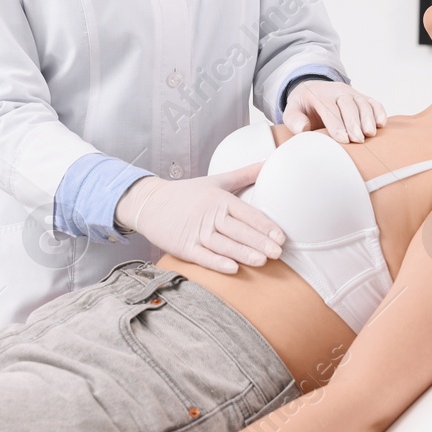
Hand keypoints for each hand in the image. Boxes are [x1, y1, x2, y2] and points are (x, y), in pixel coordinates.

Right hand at [114, 162, 284, 274]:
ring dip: (242, 253)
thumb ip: (244, 174)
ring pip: (223, 244)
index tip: (281, 237)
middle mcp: (209, 214)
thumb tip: (268, 162)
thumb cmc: (187, 193)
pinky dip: (217, 262)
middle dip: (259, 241)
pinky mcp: (183, 247)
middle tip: (278, 252)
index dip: (264, 225)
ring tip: (262, 261)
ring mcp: (195, 231)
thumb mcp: (216, 181)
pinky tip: (232, 268)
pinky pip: (203, 256)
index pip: (246, 213)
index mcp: (219, 199)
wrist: (149, 203)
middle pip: (238, 230)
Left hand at [282, 79, 386, 142]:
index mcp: (319, 95)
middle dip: (354, 123)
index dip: (337, 125)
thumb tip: (303, 128)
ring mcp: (351, 93)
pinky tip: (381, 123)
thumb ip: (293, 119)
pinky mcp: (361, 97)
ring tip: (370, 133)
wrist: (313, 90)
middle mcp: (337, 91)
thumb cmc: (304, 106)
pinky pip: (373, 102)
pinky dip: (379, 111)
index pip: (329, 109)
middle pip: (348, 105)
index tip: (343, 140)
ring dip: (368, 118)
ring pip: (362, 103)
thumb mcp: (292, 110)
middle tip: (358, 140)